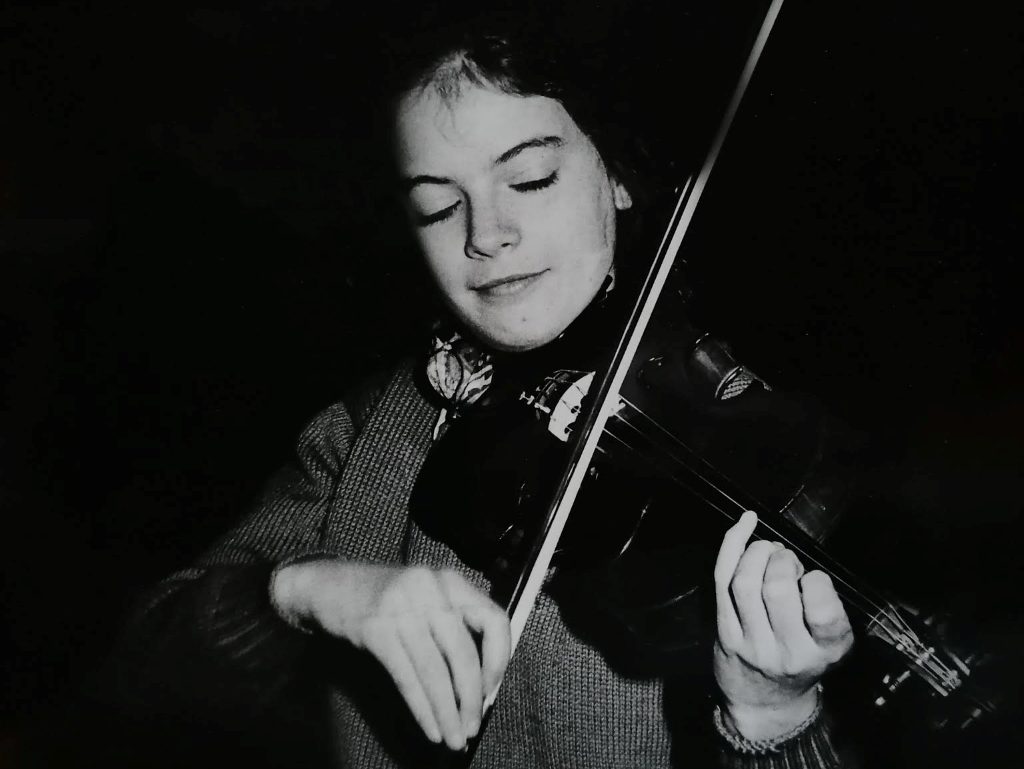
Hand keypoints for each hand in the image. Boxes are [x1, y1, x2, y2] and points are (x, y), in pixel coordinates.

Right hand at [272, 560, 510, 750]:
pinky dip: (422, 709)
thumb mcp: (427, 597)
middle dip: (471, 698)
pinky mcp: (376, 629)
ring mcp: (402, 607)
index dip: (499, 660)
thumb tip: (481, 683)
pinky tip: (430, 728)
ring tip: (454, 738)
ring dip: (447, 712)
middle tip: (472, 728)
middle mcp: (431, 589)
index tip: (491, 690)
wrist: (328, 584)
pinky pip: (406, 677)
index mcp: (452, 581)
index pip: (494, 619)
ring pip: (434, 671)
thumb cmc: (387, 597)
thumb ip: (454, 626)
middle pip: (463, 653)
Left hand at [713, 511, 852, 740]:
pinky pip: (722, 581)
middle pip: (777, 590)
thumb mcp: (831, 644)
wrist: (765, 702)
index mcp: (824, 651)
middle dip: (782, 561)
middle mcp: (787, 651)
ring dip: (757, 552)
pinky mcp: (724, 634)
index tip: (813, 578)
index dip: (816, 582)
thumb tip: (794, 558)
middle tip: (785, 560)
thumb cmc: (802, 661)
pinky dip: (732, 546)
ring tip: (767, 549)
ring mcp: (752, 643)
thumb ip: (825, 606)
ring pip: (745, 583)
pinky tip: (745, 524)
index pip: (822, 611)